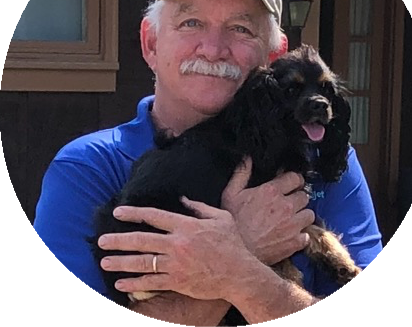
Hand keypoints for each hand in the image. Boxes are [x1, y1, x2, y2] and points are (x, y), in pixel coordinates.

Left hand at [98, 199, 259, 300]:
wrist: (240, 273)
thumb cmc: (232, 244)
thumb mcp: (220, 218)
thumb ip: (199, 207)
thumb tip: (183, 199)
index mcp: (186, 225)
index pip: (154, 216)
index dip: (134, 213)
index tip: (118, 212)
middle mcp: (177, 244)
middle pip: (142, 240)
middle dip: (119, 240)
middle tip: (101, 241)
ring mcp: (176, 264)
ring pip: (142, 262)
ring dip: (121, 262)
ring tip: (104, 261)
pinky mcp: (177, 281)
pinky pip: (151, 282)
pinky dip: (134, 283)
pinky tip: (120, 283)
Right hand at [221, 157, 314, 264]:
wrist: (235, 252)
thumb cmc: (232, 221)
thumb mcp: (231, 193)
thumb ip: (241, 173)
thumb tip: (247, 157)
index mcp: (271, 191)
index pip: (295, 177)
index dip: (294, 179)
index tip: (290, 183)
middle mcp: (286, 206)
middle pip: (304, 195)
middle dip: (298, 196)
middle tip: (289, 201)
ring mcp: (292, 225)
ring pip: (309, 214)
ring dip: (302, 214)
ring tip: (292, 217)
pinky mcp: (294, 243)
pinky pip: (307, 235)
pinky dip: (301, 235)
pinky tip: (291, 234)